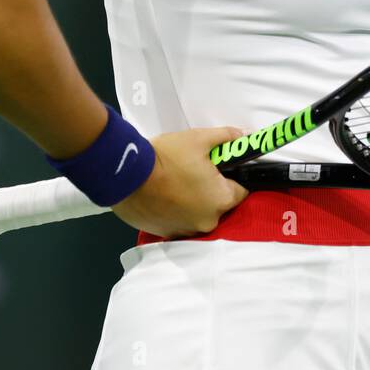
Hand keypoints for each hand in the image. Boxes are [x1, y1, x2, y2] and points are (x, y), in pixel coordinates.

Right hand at [111, 125, 248, 237]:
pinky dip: (175, 210)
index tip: (221, 169)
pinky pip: (178, 221)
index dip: (233, 177)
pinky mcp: (165, 233)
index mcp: (221, 200)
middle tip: (195, 172)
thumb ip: (225, 137)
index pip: (241, 190)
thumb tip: (242, 136)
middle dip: (211, 190)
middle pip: (219, 205)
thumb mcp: (198, 139)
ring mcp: (185, 230)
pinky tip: (164, 194)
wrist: (126, 174)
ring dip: (193, 202)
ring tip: (176, 182)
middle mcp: (207, 221)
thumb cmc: (165, 158)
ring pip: (198, 214)